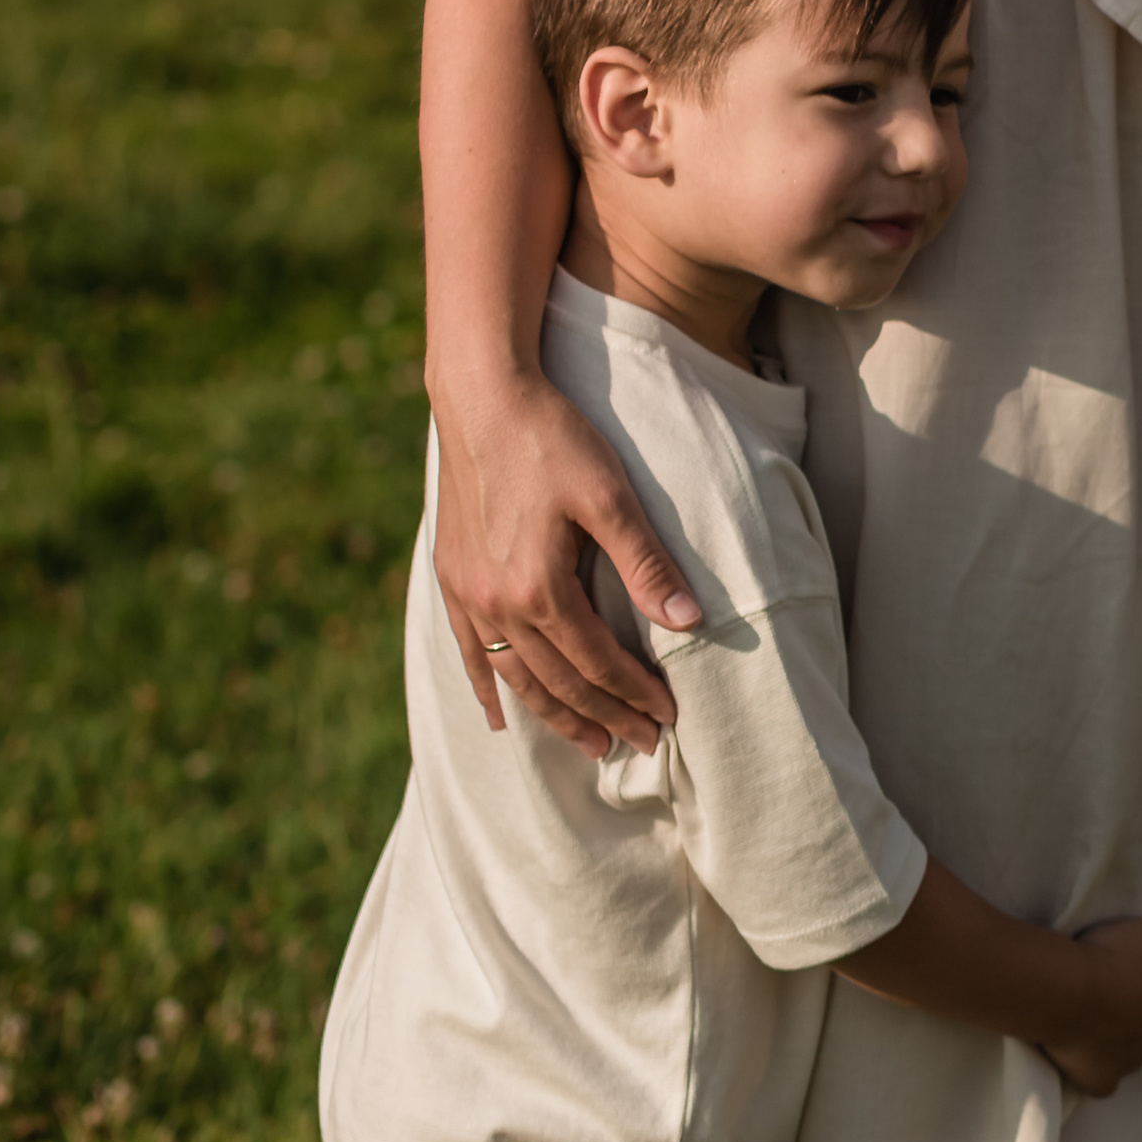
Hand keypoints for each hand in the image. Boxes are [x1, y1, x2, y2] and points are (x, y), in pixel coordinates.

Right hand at [431, 375, 700, 754]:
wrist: (482, 396)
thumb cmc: (552, 437)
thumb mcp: (609, 495)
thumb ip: (645, 563)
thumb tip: (689, 622)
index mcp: (539, 589)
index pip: (596, 663)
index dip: (635, 693)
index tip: (668, 716)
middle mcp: (498, 604)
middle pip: (558, 682)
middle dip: (603, 717)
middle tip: (642, 745)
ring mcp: (469, 595)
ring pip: (514, 678)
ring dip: (554, 716)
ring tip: (590, 744)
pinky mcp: (452, 577)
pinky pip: (469, 651)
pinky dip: (486, 687)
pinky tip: (498, 717)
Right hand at [1034, 915, 1141, 1097]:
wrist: (1066, 993)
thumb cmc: (1106, 956)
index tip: (1123, 961)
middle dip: (1133, 1005)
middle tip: (1103, 986)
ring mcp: (1132, 1063)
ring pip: (1130, 1049)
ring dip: (1116, 1035)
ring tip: (1088, 1013)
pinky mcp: (1104, 1081)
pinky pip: (1105, 1076)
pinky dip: (1097, 1066)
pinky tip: (1082, 1050)